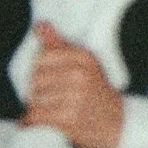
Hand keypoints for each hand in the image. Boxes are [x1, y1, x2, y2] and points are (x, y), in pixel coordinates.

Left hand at [21, 21, 125, 147]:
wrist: (117, 122)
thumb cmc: (95, 90)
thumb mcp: (83, 63)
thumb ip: (58, 44)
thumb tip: (39, 25)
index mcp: (83, 58)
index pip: (42, 57)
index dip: (36, 69)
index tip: (42, 78)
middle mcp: (81, 76)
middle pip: (36, 79)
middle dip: (33, 89)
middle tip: (40, 96)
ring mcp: (76, 98)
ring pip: (35, 98)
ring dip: (32, 106)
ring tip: (40, 109)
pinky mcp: (70, 119)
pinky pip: (37, 116)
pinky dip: (29, 120)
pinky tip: (29, 121)